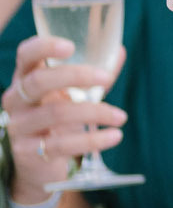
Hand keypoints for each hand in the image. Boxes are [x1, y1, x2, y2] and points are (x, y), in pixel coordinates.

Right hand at [3, 37, 124, 194]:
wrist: (38, 162)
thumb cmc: (57, 117)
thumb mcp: (71, 93)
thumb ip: (92, 74)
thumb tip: (119, 50)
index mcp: (25, 78)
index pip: (25, 56)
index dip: (43, 47)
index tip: (70, 46)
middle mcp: (15, 100)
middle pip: (38, 81)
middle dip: (76, 76)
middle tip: (106, 78)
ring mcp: (18, 126)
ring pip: (56, 113)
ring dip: (95, 112)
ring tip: (121, 116)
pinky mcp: (28, 152)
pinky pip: (62, 144)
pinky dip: (92, 139)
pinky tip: (115, 136)